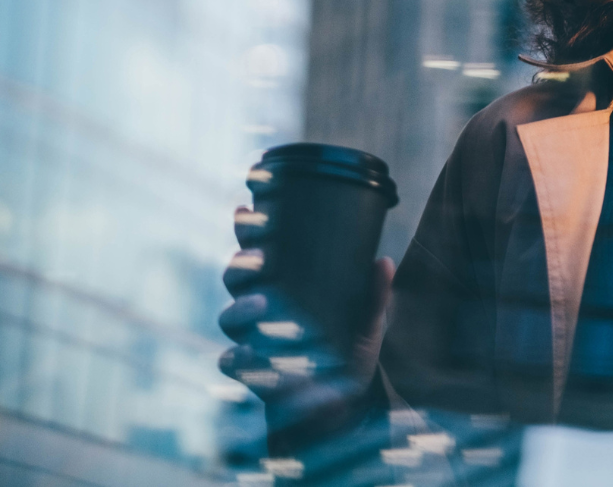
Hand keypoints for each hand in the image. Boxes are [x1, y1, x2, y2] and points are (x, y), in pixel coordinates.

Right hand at [218, 205, 395, 444]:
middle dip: (241, 264)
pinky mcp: (251, 371)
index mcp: (286, 286)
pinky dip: (237, 357)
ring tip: (261, 303)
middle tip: (259, 258)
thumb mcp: (368, 323)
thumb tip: (383, 261)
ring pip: (229, 317)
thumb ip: (374, 295)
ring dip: (240, 308)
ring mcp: (252, 339)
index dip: (249, 231)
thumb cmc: (348, 351)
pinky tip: (248, 353)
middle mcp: (262, 307)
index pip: (261, 252)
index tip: (247, 210)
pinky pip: (231, 362)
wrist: (339, 403)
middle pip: (237, 277)